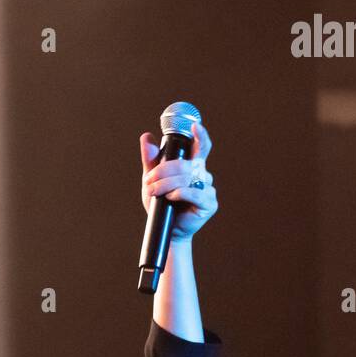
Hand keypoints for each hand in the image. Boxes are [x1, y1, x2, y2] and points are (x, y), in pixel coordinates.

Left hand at [140, 122, 217, 241]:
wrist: (166, 229)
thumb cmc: (163, 204)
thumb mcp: (153, 180)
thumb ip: (150, 160)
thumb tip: (146, 137)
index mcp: (192, 166)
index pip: (201, 147)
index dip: (200, 136)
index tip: (194, 126)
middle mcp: (202, 175)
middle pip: (187, 164)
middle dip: (165, 171)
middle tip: (149, 180)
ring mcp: (208, 189)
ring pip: (188, 178)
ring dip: (167, 184)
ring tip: (154, 192)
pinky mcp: (209, 203)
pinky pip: (195, 193)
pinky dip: (181, 193)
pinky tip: (171, 196)